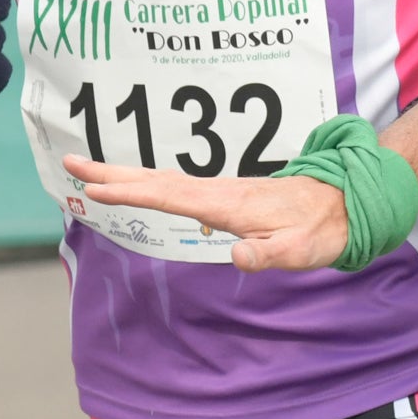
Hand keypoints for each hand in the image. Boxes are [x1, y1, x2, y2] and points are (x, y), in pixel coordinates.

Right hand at [61, 161, 350, 272]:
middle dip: (112, 172)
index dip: (132, 192)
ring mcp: (222, 190)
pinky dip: (148, 182)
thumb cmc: (322, 229)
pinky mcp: (227, 195)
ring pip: (163, 179)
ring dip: (125, 174)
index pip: (170, 195)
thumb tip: (236, 255)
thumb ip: (269, 253)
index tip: (96, 187)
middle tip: (70, 162)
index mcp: (228, 203)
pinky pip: (176, 185)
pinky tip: (137, 185)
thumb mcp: (300, 250)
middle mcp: (220, 191)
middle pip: (156, 179)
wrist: (347, 203)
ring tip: (88, 172)